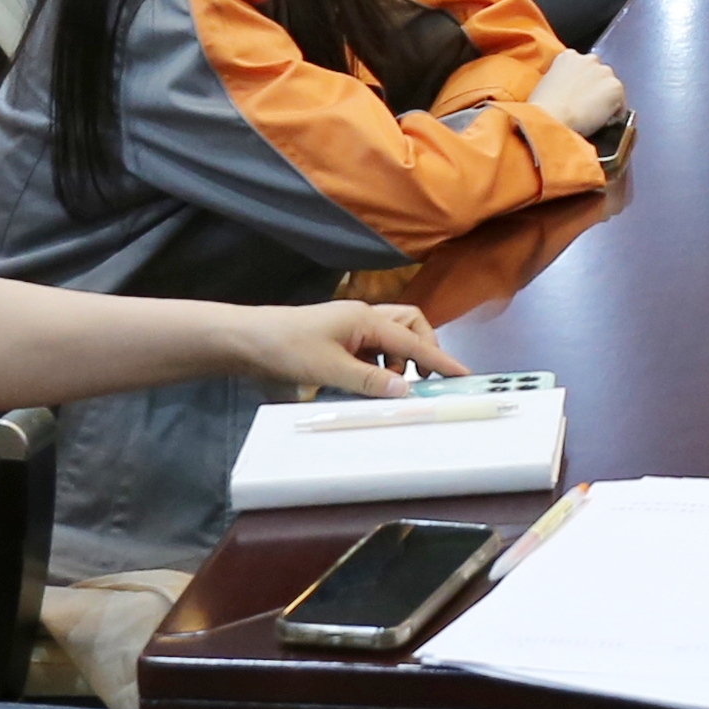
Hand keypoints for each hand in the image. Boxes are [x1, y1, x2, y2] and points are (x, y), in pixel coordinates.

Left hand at [240, 297, 466, 394]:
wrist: (245, 340)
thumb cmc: (285, 348)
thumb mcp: (329, 369)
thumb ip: (370, 381)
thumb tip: (407, 390)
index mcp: (366, 319)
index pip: (414, 341)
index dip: (440, 359)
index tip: (464, 375)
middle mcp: (363, 318)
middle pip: (410, 326)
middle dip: (422, 350)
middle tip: (421, 380)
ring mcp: (350, 328)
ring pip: (391, 339)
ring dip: (397, 361)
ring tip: (387, 387)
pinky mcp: (337, 340)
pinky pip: (372, 350)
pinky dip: (378, 366)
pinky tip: (366, 384)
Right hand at [532, 50, 630, 143]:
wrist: (551, 118)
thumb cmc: (542, 108)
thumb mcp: (546, 84)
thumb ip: (561, 79)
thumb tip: (567, 90)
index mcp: (568, 56)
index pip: (581, 66)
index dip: (580, 82)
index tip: (577, 93)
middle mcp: (589, 59)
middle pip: (598, 73)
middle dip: (594, 86)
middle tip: (585, 104)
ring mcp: (604, 72)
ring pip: (610, 85)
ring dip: (604, 97)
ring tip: (593, 114)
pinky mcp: (615, 87)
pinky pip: (621, 102)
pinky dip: (615, 111)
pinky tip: (603, 121)